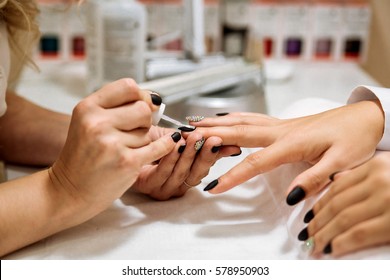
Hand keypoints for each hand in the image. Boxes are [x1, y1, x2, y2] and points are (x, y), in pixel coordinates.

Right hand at [49, 79, 178, 218]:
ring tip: (125, 150)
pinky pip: (159, 147)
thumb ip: (116, 107)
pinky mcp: (127, 162)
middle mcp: (97, 123)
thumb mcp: (87, 122)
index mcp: (87, 108)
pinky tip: (167, 144)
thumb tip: (154, 100)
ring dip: (143, 140)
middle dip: (144, 120)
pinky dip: (166, 146)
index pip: (128, 87)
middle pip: (143, 109)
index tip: (144, 104)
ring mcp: (112, 143)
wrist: (69, 190)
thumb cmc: (82, 156)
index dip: (141, 95)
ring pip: (148, 131)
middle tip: (133, 132)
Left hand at [131, 126, 240, 199]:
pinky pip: (161, 174)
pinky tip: (173, 146)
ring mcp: (162, 189)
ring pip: (180, 174)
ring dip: (188, 154)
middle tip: (210, 138)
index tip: (222, 141)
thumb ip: (203, 143)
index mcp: (186, 175)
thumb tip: (229, 143)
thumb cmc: (150, 141)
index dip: (215, 155)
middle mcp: (176, 186)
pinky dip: (169, 159)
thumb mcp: (181, 139)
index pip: (205, 167)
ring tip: (194, 138)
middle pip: (195, 174)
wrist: (123, 139)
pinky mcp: (147, 186)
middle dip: (204, 154)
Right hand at [190, 100, 383, 203]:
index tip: (213, 187)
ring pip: (242, 121)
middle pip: (238, 132)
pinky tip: (226, 117)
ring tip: (196, 123)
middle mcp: (281, 131)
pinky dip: (234, 117)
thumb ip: (315, 179)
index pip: (254, 162)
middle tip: (186, 138)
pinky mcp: (283, 124)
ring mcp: (280, 125)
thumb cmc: (355, 137)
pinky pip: (252, 118)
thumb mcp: (342, 162)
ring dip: (218, 123)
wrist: (365, 117)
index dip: (232, 176)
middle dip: (211, 137)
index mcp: (292, 143)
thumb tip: (291, 197)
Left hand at [305, 152, 389, 256]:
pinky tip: (331, 248)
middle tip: (306, 234)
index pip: (337, 186)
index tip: (308, 215)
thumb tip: (336, 182)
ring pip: (343, 218)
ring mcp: (387, 199)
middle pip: (337, 202)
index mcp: (376, 165)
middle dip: (318, 221)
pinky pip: (359, 233)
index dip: (319, 203)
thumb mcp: (388, 168)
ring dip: (324, 233)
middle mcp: (380, 178)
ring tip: (313, 243)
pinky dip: (341, 242)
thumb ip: (363, 174)